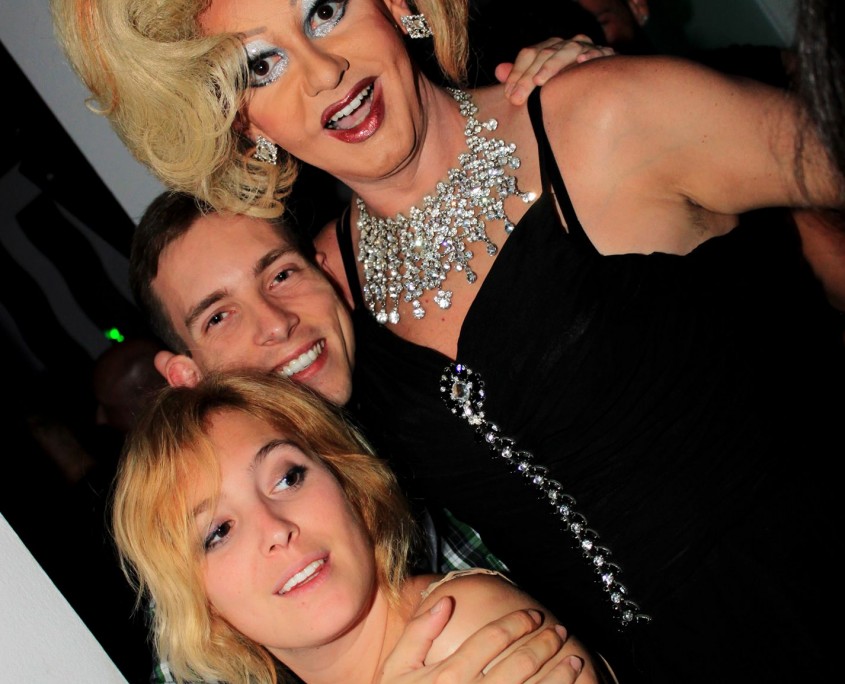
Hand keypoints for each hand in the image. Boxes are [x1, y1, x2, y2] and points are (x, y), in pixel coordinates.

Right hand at [378, 599, 589, 683]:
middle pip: (521, 662)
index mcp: (447, 675)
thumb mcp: (395, 670)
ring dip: (560, 674)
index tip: (534, 614)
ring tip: (574, 659)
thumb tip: (446, 600)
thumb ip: (418, 633)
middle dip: (546, 643)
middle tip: (560, 630)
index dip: (518, 622)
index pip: (493, 637)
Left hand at [496, 35, 614, 105]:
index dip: (516, 73)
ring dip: (552, 65)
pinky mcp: (605, 53)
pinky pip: (598, 52)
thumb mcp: (540, 83)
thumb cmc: (567, 86)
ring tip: (540, 81)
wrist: (603, 85)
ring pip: (565, 51)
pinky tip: (580, 63)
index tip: (508, 95)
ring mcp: (585, 46)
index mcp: (548, 49)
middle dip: (527, 77)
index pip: (528, 54)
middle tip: (517, 98)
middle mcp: (564, 44)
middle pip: (543, 54)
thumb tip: (498, 71)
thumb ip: (520, 76)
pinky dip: (589, 55)